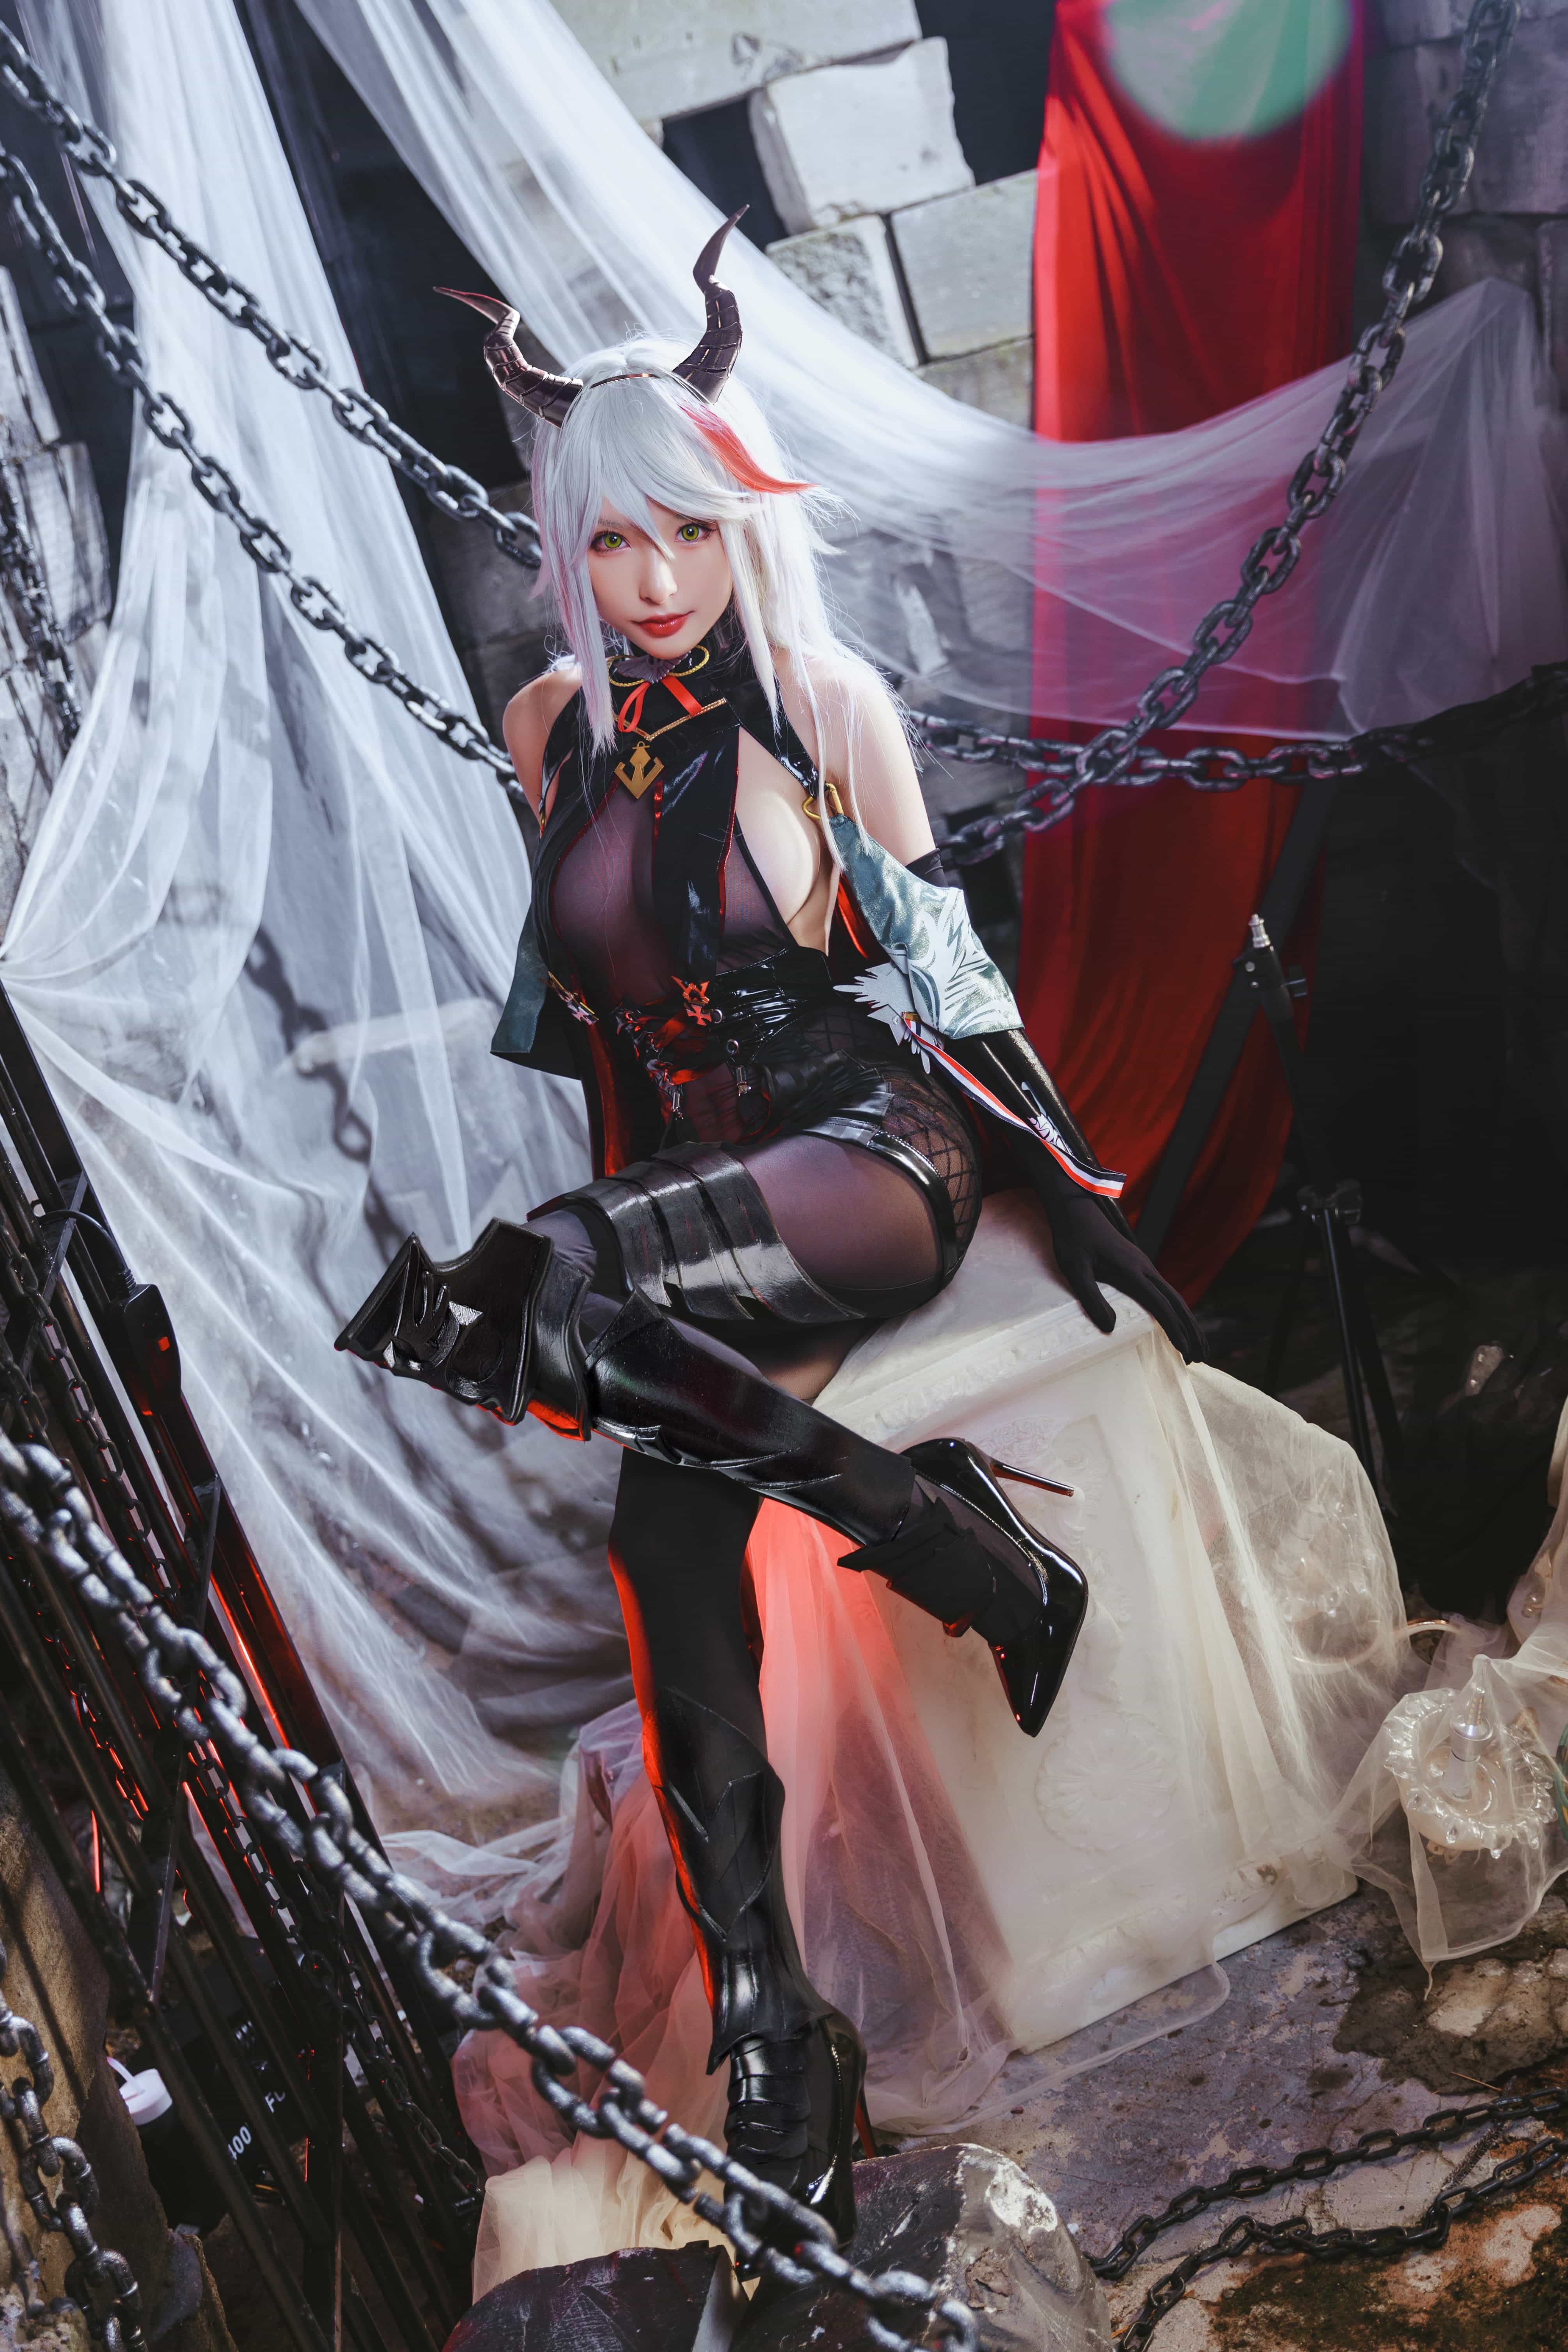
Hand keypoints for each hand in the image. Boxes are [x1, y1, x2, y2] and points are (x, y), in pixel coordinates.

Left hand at [1042, 1185, 1205, 1363]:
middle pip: (1177, 1303)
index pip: (1161, 1306)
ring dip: (1187, 1320)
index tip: (1185, 1351)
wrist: (1076, 1211)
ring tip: (1194, 1345)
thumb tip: (1111, 1329)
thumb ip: (1092, 1298)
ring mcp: (1144, 1265)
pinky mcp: (1139, 1265)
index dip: (1175, 1330)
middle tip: (1200, 1356)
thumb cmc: (1073, 1241)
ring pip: (1174, 1296)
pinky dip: (1175, 1309)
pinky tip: (1175, 1320)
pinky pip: (1164, 1290)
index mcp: (1132, 1271)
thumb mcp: (1075, 1271)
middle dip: (1191, 1330)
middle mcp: (1145, 1268)